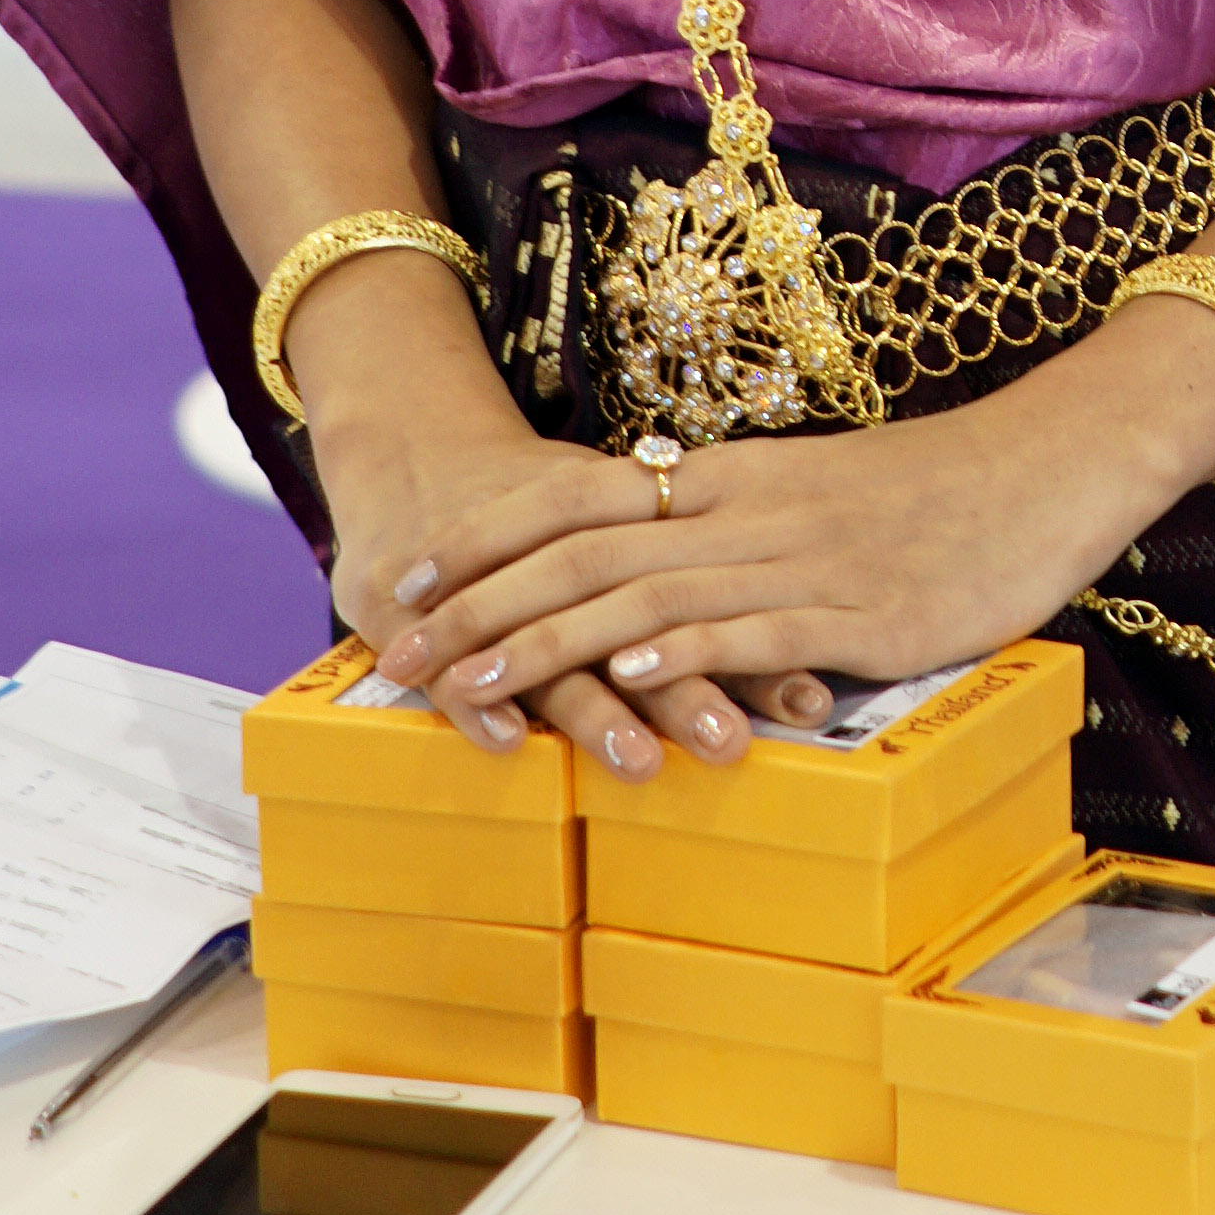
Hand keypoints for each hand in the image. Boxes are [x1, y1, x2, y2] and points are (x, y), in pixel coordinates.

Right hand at [321, 412, 804, 777]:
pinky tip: (510, 742)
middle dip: (685, 688)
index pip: (702, 589)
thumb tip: (804, 627)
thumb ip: (696, 573)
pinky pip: (445, 652)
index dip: (756, 644)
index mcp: (623, 525)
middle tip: (731, 747)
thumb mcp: (613, 516)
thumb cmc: (535, 500)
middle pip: (632, 618)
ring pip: (549, 642)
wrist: (409, 452)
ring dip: (594, 709)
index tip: (811, 699)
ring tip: (639, 763)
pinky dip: (475, 699)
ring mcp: (481, 579)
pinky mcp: (404, 601)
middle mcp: (560, 553)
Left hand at [364, 400, 1107, 770]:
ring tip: (470, 685)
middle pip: (586, 553)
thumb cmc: (947, 494)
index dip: (491, 542)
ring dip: (548, 643)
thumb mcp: (824, 495)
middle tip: (400, 653)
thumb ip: (748, 530)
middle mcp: (747, 514)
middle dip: (483, 608)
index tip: (415, 578)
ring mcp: (800, 561)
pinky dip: (680, 651)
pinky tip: (624, 677)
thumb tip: (677, 573)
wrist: (1051, 465)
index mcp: (735, 481)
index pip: (582, 503)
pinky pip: (752, 627)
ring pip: (646, 597)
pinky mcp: (857, 610)